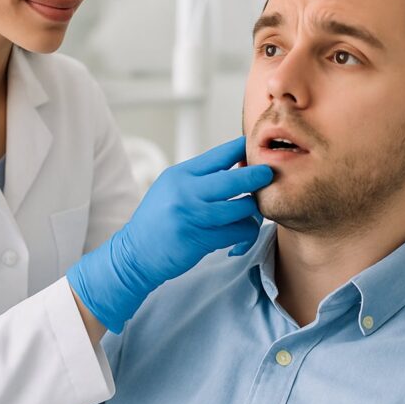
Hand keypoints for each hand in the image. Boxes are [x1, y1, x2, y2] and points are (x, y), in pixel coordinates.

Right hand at [67, 136, 272, 332]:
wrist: (134, 254)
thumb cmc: (158, 221)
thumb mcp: (172, 188)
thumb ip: (200, 178)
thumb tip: (239, 163)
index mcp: (181, 174)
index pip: (221, 154)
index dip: (245, 149)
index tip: (260, 152)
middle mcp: (186, 191)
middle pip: (237, 178)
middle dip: (259, 176)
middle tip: (270, 175)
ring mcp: (193, 215)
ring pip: (243, 207)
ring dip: (254, 212)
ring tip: (252, 215)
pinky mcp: (200, 239)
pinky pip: (238, 232)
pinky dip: (245, 235)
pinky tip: (239, 240)